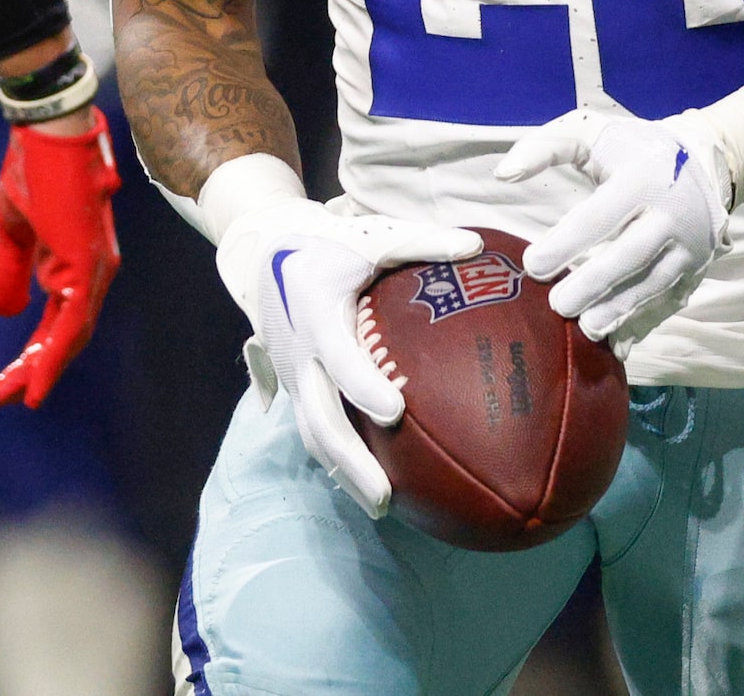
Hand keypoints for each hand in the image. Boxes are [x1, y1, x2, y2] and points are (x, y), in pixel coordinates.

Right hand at [0, 114, 122, 407]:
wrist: (47, 130)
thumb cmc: (33, 167)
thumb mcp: (12, 228)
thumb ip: (10, 271)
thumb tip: (5, 313)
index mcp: (75, 262)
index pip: (56, 322)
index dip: (33, 354)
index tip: (4, 384)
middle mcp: (93, 270)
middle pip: (67, 335)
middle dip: (34, 369)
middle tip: (2, 398)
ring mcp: (94, 267)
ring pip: (72, 335)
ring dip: (41, 368)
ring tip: (11, 396)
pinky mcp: (88, 262)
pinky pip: (73, 319)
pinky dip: (55, 353)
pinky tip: (36, 378)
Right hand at [214, 198, 480, 517]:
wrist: (265, 254)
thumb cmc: (330, 245)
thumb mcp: (371, 237)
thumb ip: (422, 242)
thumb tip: (478, 246)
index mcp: (317, 313)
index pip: (338, 357)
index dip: (362, 386)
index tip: (394, 412)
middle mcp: (299, 353)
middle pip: (318, 418)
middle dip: (349, 461)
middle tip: (386, 495)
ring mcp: (293, 376)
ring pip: (312, 435)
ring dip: (343, 473)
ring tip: (382, 507)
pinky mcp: (295, 388)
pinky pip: (314, 430)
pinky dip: (338, 460)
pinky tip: (372, 486)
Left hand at [497, 109, 731, 348]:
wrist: (706, 159)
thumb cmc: (634, 148)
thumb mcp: (591, 131)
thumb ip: (545, 147)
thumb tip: (503, 175)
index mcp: (642, 177)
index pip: (599, 216)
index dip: (564, 244)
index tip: (532, 264)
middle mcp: (673, 213)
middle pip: (629, 256)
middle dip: (591, 286)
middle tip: (556, 306)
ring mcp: (690, 245)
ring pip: (652, 285)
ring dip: (617, 312)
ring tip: (584, 329)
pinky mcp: (698, 268)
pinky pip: (670, 302)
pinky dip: (644, 324)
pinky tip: (618, 343)